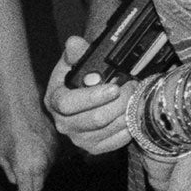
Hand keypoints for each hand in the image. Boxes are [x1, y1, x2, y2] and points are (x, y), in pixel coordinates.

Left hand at [0, 96, 58, 190]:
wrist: (24, 110)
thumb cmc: (8, 133)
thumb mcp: (2, 157)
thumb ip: (10, 173)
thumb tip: (17, 182)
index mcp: (28, 169)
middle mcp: (43, 165)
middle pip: (39, 187)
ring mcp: (52, 156)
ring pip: (45, 175)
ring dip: (37, 180)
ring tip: (27, 179)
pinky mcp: (57, 148)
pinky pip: (50, 163)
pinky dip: (42, 167)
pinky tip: (33, 163)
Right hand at [43, 36, 141, 155]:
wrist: (85, 97)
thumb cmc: (80, 79)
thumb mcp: (75, 63)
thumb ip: (77, 53)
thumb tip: (74, 43)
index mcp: (54, 101)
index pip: (68, 104)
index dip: (93, 97)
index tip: (114, 87)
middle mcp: (63, 123)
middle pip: (95, 119)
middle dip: (120, 101)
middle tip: (133, 85)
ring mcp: (78, 138)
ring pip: (109, 129)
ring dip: (127, 112)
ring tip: (135, 96)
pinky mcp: (94, 148)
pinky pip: (117, 141)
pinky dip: (129, 126)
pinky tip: (132, 112)